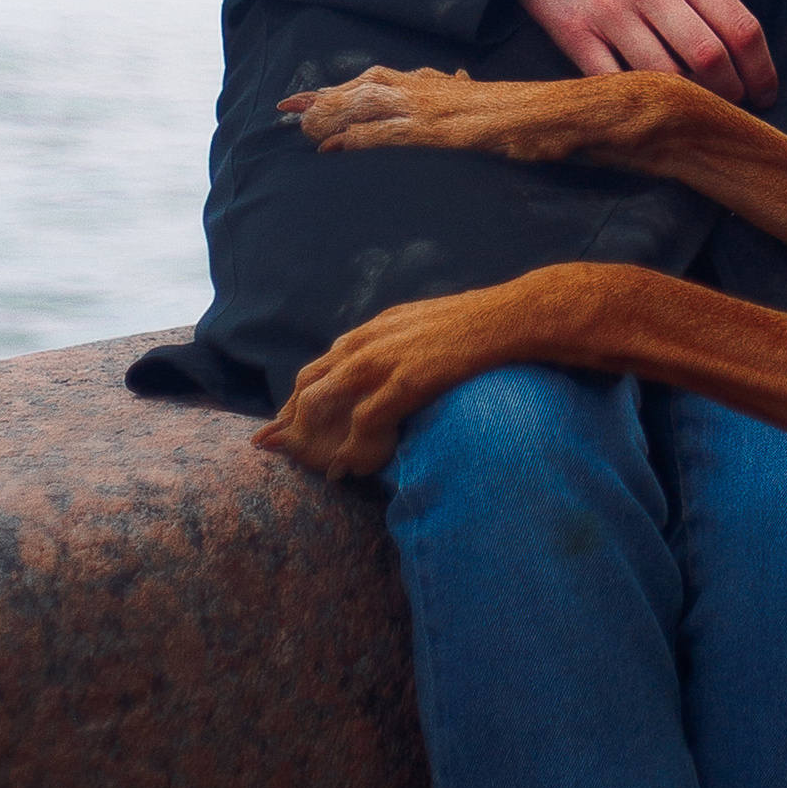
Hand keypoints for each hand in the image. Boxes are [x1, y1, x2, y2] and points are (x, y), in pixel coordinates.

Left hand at [259, 289, 510, 477]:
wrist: (507, 318)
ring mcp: (383, 360)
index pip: (316, 368)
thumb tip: (383, 378)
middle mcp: (367, 343)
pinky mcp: (406, 380)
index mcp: (370, 331)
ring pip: (325, 404)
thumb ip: (393, 348)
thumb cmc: (473, 327)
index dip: (294, 401)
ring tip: (321, 470)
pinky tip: (354, 469)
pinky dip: (354, 449)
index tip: (280, 428)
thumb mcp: (420, 329)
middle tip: (279, 454)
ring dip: (318, 441)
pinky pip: (365, 422)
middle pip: (310, 387)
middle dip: (290, 423)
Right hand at [511, 0, 776, 106]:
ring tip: (694, 111)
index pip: (740, 27)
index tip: (765, 92)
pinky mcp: (574, 35)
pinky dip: (635, 102)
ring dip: (687, 104)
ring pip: (665, 78)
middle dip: (730, 93)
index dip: (761, 70)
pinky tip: (647, 109)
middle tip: (732, 107)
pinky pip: (614, 84)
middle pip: (709, 59)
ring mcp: (610, 13)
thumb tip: (735, 52)